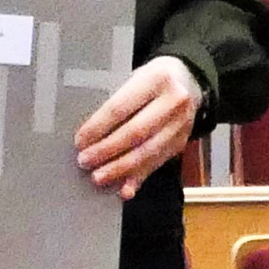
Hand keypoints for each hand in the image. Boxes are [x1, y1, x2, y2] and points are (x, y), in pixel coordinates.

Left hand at [74, 55, 201, 194]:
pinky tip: (125, 190)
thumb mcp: (135, 78)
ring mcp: (181, 124)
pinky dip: (139, 177)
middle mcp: (173, 102)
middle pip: (135, 132)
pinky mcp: (182, 142)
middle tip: (85, 161)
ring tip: (98, 176)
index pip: (121, 107)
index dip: (98, 127)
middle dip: (107, 150)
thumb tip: (89, 135)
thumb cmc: (151, 79)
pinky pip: (157, 164)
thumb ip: (117, 101)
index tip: (80, 140)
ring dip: (120, 168)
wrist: (188, 80)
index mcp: (156, 79)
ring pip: (147, 152)